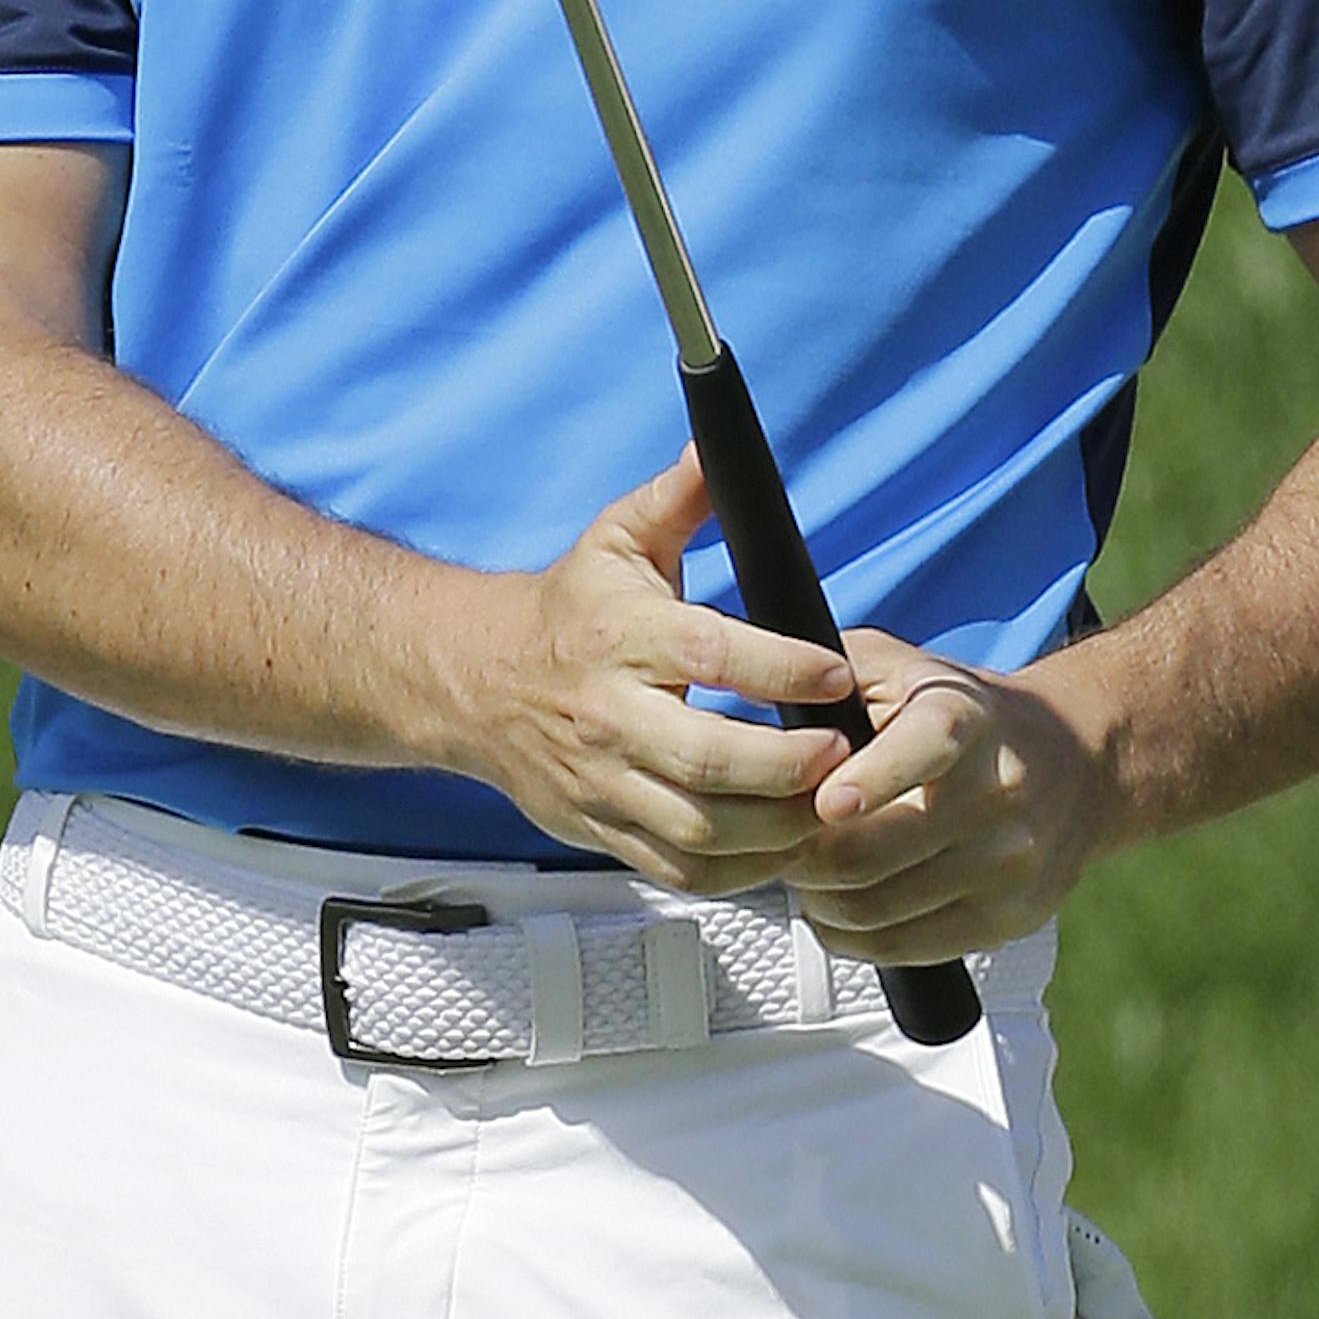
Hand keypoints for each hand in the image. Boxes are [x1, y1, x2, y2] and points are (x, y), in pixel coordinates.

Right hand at [461, 447, 857, 890]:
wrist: (474, 679)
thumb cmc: (566, 609)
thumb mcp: (618, 538)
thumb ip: (678, 496)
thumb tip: (719, 446)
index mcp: (621, 636)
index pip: (710, 655)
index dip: (781, 669)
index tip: (836, 672)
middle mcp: (610, 716)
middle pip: (706, 760)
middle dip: (787, 765)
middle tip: (844, 750)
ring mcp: (604, 782)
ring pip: (697, 830)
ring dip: (774, 829)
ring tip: (828, 804)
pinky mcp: (602, 830)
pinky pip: (677, 871)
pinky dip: (738, 872)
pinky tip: (781, 846)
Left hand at [785, 628, 1122, 963]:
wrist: (1076, 760)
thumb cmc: (967, 713)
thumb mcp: (903, 665)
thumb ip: (830, 670)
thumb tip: (756, 698)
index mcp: (967, 719)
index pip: (923, 748)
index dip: (869, 779)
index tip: (826, 802)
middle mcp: (997, 791)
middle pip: (874, 852)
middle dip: (803, 854)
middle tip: (776, 843)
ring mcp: (1007, 863)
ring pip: (878, 909)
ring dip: (819, 900)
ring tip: (804, 875)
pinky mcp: (1007, 918)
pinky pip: (905, 947)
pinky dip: (851, 938)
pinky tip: (835, 911)